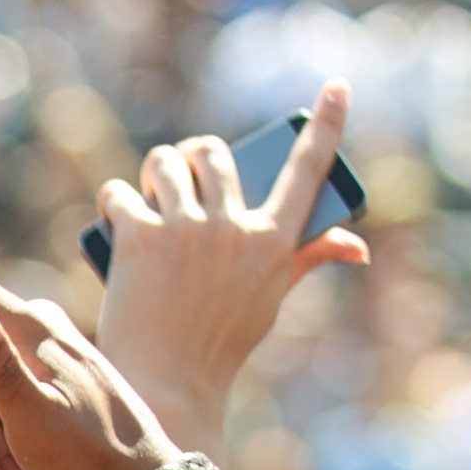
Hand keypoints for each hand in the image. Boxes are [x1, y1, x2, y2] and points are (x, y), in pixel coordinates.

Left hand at [81, 93, 363, 452]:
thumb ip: (308, 258)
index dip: (327, 125)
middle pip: (213, 154)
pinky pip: (121, 193)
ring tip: (148, 197)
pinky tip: (113, 221)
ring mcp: (186, 230)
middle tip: (180, 178)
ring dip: (154, 172)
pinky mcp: (140, 236)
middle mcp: (234, 228)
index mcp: (274, 243)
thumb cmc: (221, 342)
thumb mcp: (270, 299)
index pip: (309, 171)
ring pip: (165, 163)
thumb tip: (356, 247)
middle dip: (192, 157)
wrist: (168, 383)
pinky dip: (114, 204)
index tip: (338, 86)